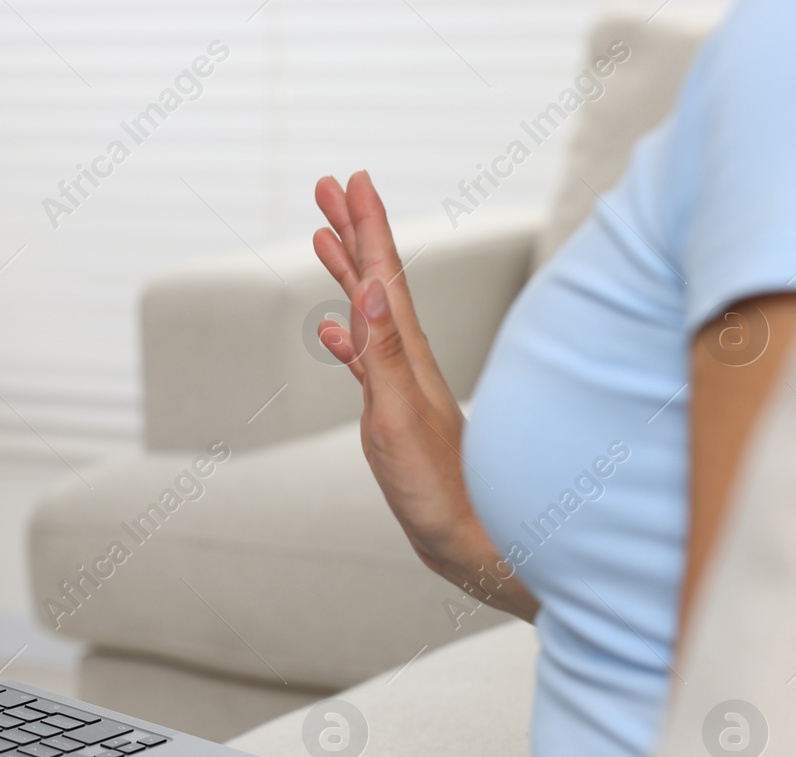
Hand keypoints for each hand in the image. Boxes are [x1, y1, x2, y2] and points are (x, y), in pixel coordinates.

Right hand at [312, 172, 536, 621]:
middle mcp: (406, 360)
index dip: (368, 225)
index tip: (352, 179)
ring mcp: (401, 385)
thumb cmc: (439, 489)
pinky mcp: (395, 414)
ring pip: (369, 312)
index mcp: (406, 355)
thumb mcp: (398, 420)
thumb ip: (381, 358)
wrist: (471, 537)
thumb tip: (369, 292)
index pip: (384, 274)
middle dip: (352, 231)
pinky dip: (346, 337)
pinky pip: (364, 358)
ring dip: (347, 273)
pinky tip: (331, 332)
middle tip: (328, 187)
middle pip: (375, 280)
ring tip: (324, 239)